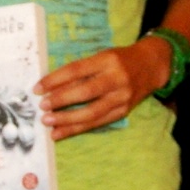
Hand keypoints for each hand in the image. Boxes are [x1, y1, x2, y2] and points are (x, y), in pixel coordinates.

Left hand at [39, 39, 169, 140]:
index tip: (38, 88)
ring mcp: (122, 97)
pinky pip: (98, 122)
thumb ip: (81, 71)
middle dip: (61, 101)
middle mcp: (117, 78)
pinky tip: (61, 133)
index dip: (55, 80)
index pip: (77, 70)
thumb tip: (52, 86)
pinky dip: (78, 129)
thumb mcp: (101, 57)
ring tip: (48, 123)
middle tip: (42, 107)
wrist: (151, 66)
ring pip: (92, 112)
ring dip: (67, 120)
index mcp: (108, 60)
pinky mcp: (124, 111)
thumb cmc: (119, 60)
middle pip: (86, 92)